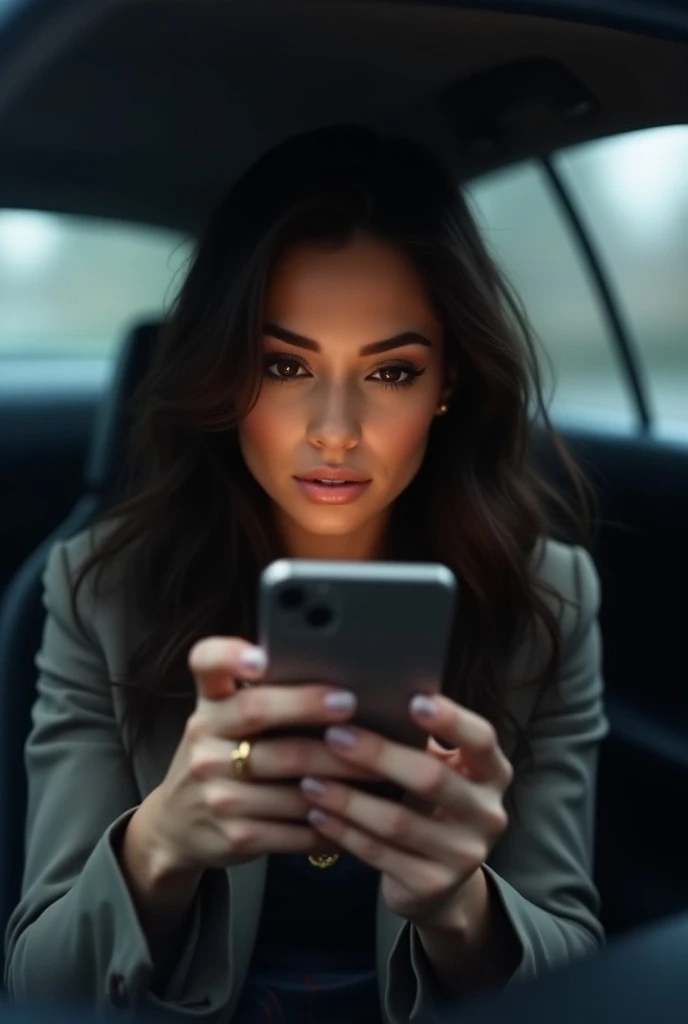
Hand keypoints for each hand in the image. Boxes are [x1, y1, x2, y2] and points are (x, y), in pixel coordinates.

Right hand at [147, 637, 373, 874]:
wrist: (176, 827)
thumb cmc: (219, 759)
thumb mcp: (223, 722)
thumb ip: (259, 696)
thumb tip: (333, 673)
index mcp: (209, 705)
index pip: (206, 663)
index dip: (230, 656)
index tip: (261, 658)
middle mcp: (205, 742)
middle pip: (257, 713)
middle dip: (307, 705)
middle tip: (349, 701)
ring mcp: (217, 791)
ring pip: (291, 778)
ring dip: (341, 775)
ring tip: (379, 766)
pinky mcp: (236, 834)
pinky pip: (295, 827)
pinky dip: (332, 822)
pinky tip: (359, 813)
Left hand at [299, 693, 512, 927]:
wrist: (440, 883)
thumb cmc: (429, 804)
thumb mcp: (438, 770)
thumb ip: (418, 740)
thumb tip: (363, 693)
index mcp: (492, 774)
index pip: (481, 740)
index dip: (451, 720)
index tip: (414, 699)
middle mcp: (487, 814)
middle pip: (431, 779)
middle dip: (378, 755)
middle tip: (334, 736)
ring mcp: (463, 855)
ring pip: (398, 822)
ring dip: (348, 799)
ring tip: (310, 779)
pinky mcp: (432, 885)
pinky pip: (379, 853)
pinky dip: (343, 831)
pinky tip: (316, 814)